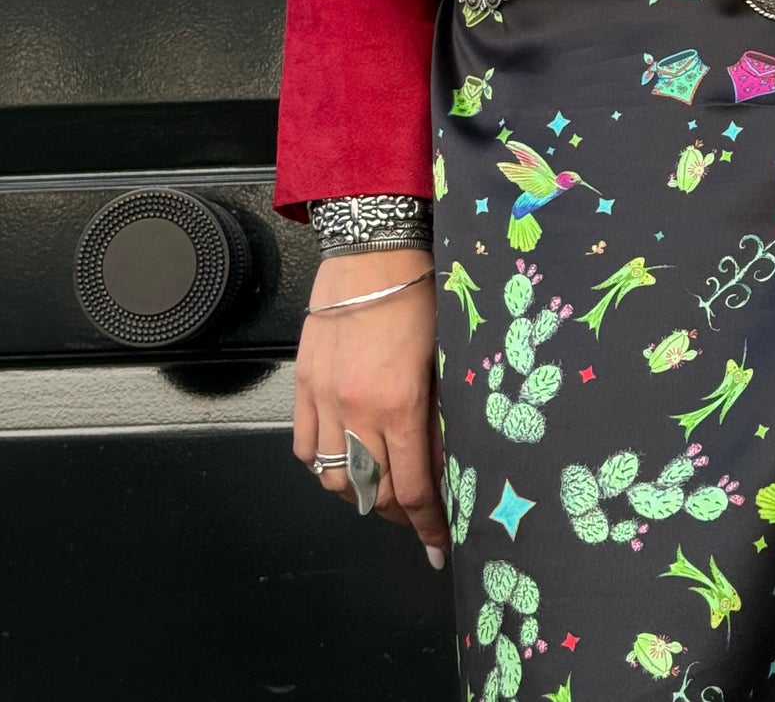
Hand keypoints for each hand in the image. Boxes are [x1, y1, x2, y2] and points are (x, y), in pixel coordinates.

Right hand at [292, 247, 448, 562]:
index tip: (438, 545)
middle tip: (416, 516)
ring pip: (335, 479)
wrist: (371, 252)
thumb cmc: (417, 294)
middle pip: (373, 493)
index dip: (427, 525)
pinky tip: (345, 459)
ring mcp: (324, 400)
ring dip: (359, 494)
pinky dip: (325, 465)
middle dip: (398, 515)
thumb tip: (447, 462)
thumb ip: (441, 414)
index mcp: (400, 404)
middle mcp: (358, 410)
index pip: (412, 488)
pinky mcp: (304, 386)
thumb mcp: (443, 356)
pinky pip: (306, 448)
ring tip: (381, 488)